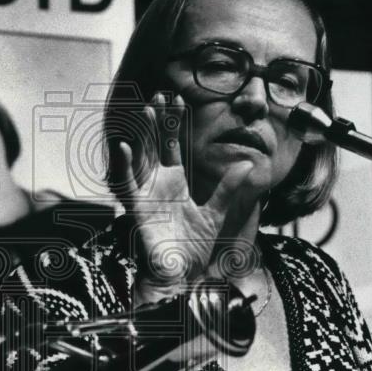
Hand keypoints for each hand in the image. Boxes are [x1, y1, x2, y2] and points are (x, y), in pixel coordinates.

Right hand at [112, 93, 260, 305]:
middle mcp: (159, 184)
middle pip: (157, 145)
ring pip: (142, 157)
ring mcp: (146, 194)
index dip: (177, 124)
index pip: (175, 146)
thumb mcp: (216, 214)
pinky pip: (127, 184)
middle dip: (159, 120)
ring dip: (143, 134)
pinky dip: (124, 166)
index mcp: (176, 183)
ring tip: (145, 110)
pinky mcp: (137, 209)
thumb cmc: (192, 249)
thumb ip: (227, 188)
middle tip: (160, 95)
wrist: (178, 276)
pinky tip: (124, 147)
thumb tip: (246, 164)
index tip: (180, 100)